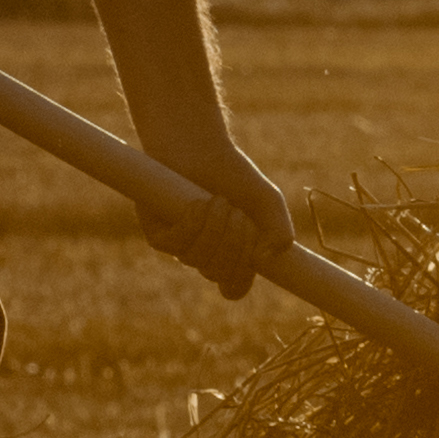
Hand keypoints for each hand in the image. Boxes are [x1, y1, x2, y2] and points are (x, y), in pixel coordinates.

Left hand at [148, 145, 292, 296]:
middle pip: (219, 274)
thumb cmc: (234, 175)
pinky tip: (198, 204)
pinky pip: (177, 244)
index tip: (255, 257)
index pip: (234, 289)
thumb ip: (279, 228)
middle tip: (239, 213)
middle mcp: (206, 256)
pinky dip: (192, 224)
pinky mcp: (159, 236)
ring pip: (198, 259)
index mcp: (232, 255)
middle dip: (234, 244)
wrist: (199, 148)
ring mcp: (181, 248)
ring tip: (219, 201)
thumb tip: (267, 258)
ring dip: (213, 229)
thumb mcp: (266, 200)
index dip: (242, 279)